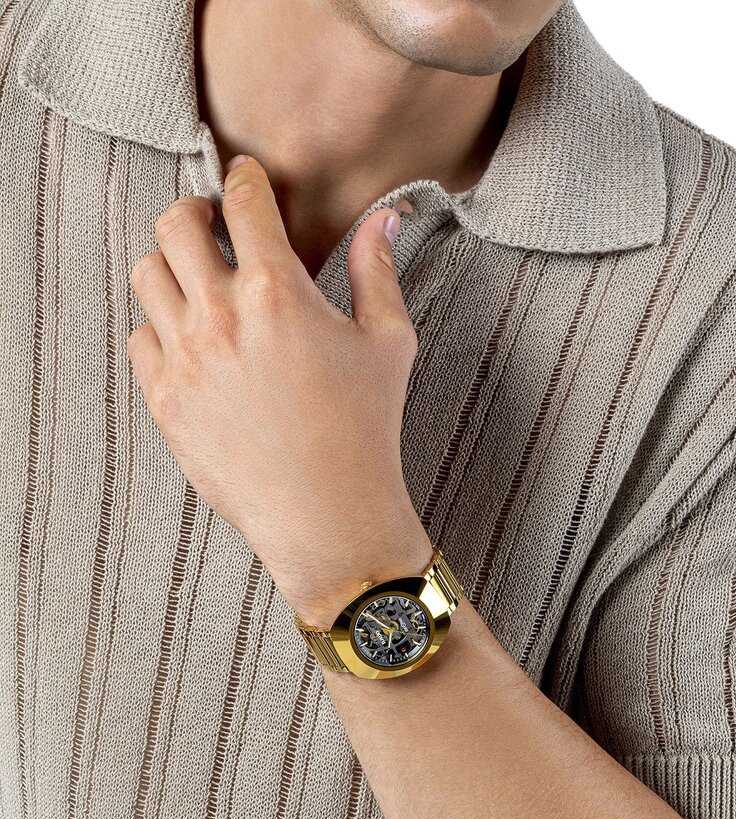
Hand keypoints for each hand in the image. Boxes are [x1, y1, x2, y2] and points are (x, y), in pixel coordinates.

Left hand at [127, 155, 430, 622]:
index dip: (244, 178)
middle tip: (212, 226)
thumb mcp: (387, 343)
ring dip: (172, 267)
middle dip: (194, 211)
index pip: (242, 200)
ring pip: (147, 275)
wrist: (328, 515)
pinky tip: (192, 342)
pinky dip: (161, 329)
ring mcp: (185, 359)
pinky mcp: (165, 400)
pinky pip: (140, 339)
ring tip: (198, 284)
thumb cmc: (366, 431)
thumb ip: (377, 270)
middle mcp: (221, 316)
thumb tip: (384, 217)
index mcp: (278, 291)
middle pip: (174, 223)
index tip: (245, 179)